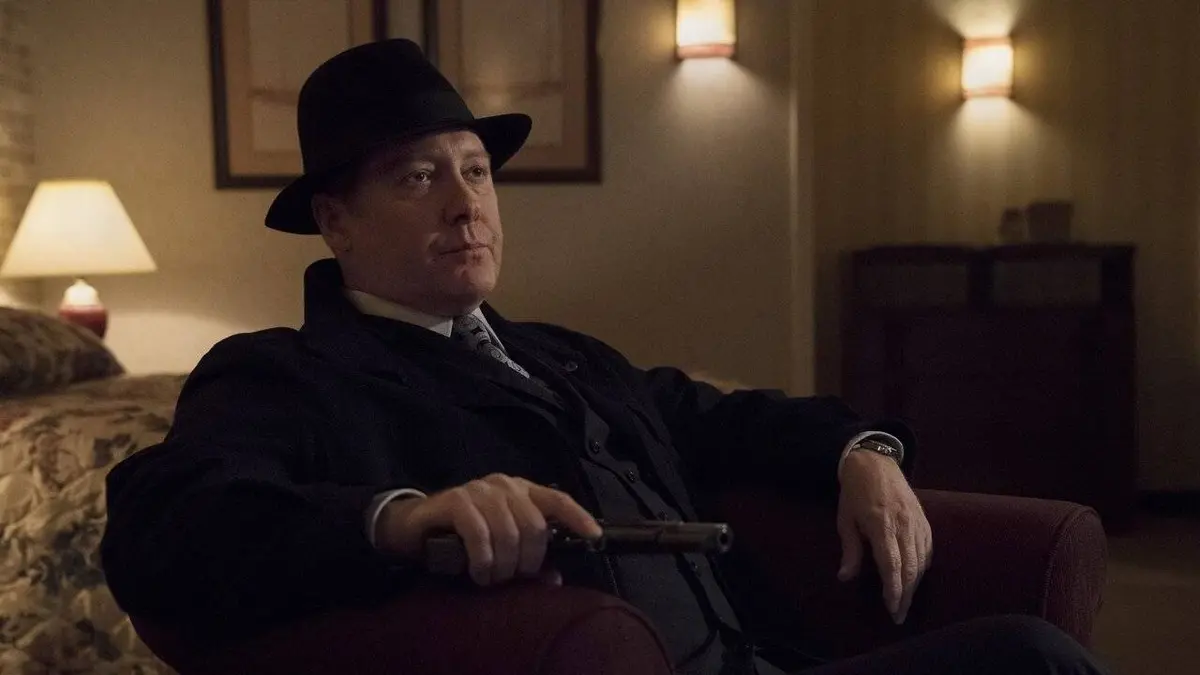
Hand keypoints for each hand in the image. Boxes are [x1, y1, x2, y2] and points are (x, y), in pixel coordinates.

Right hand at [375, 473, 601, 586]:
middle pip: (534, 526)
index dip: (578, 517)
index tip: (594, 537)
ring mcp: (479, 491)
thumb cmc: (462, 537)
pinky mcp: (456, 501)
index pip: (557, 500)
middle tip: (512, 579)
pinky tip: (478, 573)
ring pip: (509, 533)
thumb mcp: (498, 547)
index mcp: (521, 491)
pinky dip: (482, 560)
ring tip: (491, 579)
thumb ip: (526, 560)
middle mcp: (503, 486)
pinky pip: (479, 534)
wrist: (413, 527)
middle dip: (527, 561)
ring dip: (502, 566)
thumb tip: (555, 580)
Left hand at [836, 451, 932, 623]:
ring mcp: (918, 522)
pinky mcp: (925, 521)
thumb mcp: (845, 520)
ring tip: (905, 602)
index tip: (892, 609)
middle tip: (899, 616)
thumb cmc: (854, 494)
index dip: (893, 590)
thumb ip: (849, 550)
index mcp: (881, 525)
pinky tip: (915, 578)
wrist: (875, 464)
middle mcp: (904, 525)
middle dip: (906, 595)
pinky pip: (928, 550)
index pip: (891, 565)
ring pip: (922, 561)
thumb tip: (845, 577)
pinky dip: (923, 567)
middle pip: (910, 568)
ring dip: (915, 585)